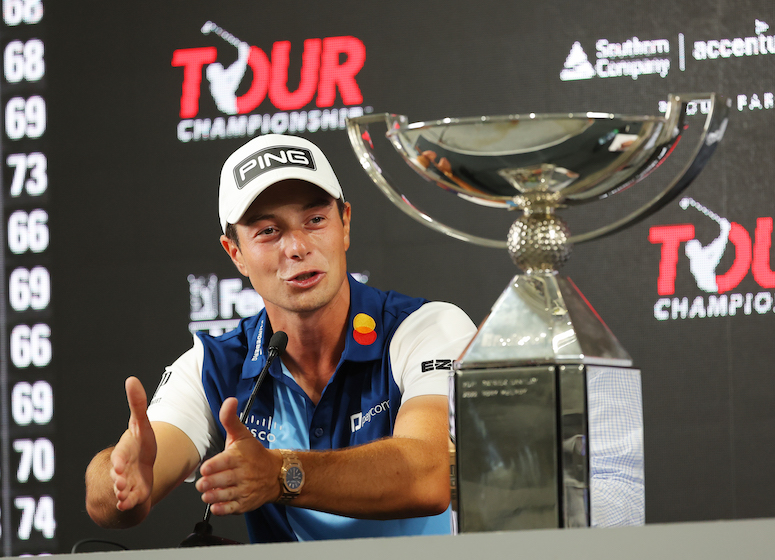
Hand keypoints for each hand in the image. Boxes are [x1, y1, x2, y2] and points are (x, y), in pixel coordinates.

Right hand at [110, 377, 156, 512]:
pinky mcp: (136, 493)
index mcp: (124, 451)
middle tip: (120, 482)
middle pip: (119, 474)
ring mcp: (128, 482)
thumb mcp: (140, 424)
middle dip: (118, 478)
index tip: (120, 464)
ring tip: (122, 496)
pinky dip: (129, 503)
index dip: (119, 460)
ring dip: (122, 493)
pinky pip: (130, 500)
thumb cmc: (139, 443)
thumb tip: (131, 379)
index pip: (120, 455)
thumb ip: (137, 404)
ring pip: (123, 489)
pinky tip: (126, 506)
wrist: (137, 467)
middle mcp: (123, 468)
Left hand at [196, 397, 281, 514]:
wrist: (277, 474)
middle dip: (208, 484)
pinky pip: (231, 509)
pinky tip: (215, 505)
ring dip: (211, 496)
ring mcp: (244, 490)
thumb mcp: (243, 434)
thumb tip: (229, 400)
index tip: (205, 469)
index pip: (224, 462)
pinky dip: (221, 509)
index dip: (212, 467)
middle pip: (221, 481)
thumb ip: (230, 419)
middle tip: (202, 483)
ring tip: (206, 493)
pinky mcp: (245, 503)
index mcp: (239, 457)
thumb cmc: (255, 454)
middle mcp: (242, 474)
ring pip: (224, 496)